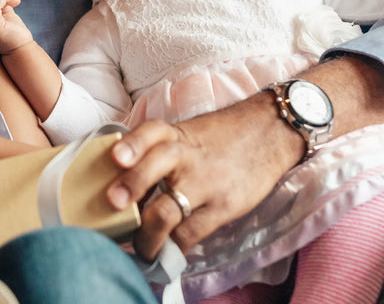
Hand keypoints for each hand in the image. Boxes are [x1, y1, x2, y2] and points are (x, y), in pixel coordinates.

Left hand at [104, 92, 294, 261]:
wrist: (269, 133)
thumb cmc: (217, 137)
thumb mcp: (186, 133)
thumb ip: (156, 150)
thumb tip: (117, 178)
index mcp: (172, 134)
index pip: (149, 132)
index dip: (132, 145)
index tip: (116, 158)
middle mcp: (185, 156)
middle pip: (154, 166)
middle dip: (131, 187)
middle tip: (114, 205)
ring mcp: (205, 182)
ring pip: (168, 210)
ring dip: (146, 234)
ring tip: (136, 247)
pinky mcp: (224, 206)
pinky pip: (192, 232)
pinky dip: (174, 246)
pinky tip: (165, 252)